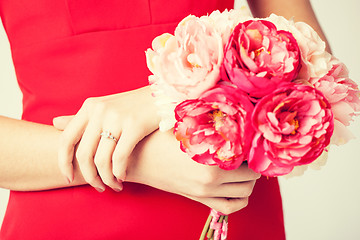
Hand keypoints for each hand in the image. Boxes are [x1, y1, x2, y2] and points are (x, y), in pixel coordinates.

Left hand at [54, 86, 159, 191]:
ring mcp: (117, 117)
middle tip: (99, 187)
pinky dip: (119, 172)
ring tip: (114, 185)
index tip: (69, 178)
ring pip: (102, 160)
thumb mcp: (104, 108)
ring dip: (107, 178)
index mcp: (89, 107)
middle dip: (90, 177)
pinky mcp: (135, 125)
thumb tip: (54, 123)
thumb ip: (80, 118)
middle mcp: (100, 111)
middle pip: (84, 154)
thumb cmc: (132, 106)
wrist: (162, 97)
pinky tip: (123, 176)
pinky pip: (120, 158)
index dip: (63, 163)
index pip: (66, 140)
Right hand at [126, 130, 260, 214]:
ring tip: (242, 167)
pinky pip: (229, 207)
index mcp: (210, 160)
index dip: (252, 147)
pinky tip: (236, 187)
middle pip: (252, 177)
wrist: (137, 158)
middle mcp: (211, 181)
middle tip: (247, 153)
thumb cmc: (159, 138)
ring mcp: (205, 193)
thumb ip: (211, 121)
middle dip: (253, 164)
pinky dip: (239, 200)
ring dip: (249, 181)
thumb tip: (234, 113)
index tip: (249, 139)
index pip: (249, 158)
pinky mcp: (198, 199)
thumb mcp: (186, 125)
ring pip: (245, 194)